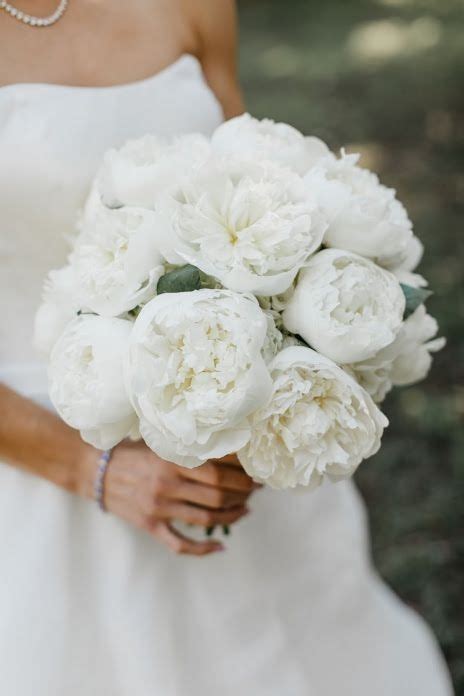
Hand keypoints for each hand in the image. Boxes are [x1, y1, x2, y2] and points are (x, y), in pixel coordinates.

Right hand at [81, 441, 256, 555]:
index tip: (254, 472)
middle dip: (243, 494)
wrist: (95, 470)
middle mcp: (167, 485)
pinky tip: (221, 546)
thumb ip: (188, 447)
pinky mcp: (151, 526)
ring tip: (245, 509)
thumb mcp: (160, 443)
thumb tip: (229, 448)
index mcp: (171, 460)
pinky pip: (181, 544)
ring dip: (232, 516)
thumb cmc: (133, 452)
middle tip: (254, 490)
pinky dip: (203, 549)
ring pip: (207, 519)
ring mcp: (159, 508)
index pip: (218, 470)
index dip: (241, 474)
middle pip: (218, 495)